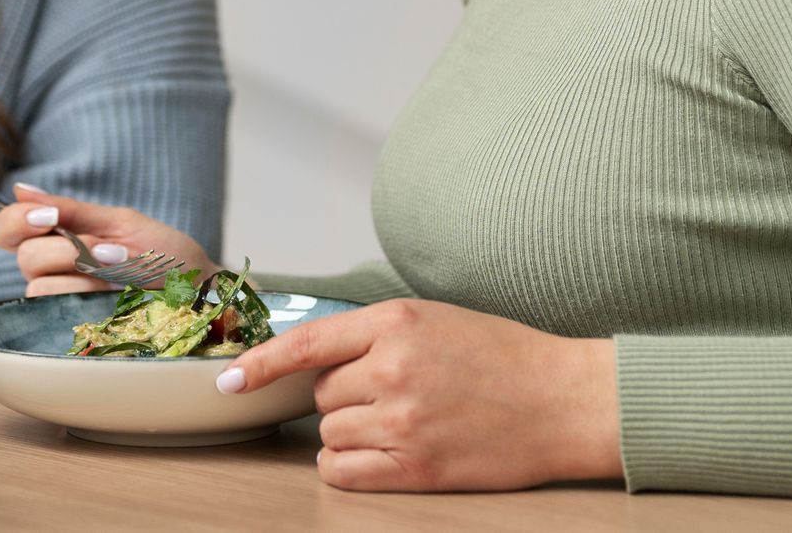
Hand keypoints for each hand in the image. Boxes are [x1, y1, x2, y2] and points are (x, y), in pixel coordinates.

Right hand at [0, 182, 217, 295]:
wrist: (202, 291)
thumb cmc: (166, 254)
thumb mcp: (123, 222)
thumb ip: (73, 210)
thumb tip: (21, 189)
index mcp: (60, 237)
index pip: (6, 229)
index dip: (14, 222)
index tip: (47, 218)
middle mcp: (53, 270)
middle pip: (25, 257)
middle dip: (63, 249)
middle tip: (101, 250)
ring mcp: (64, 301)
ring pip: (38, 287)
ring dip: (80, 275)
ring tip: (115, 273)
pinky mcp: (75, 330)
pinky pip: (58, 313)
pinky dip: (89, 295)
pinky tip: (113, 293)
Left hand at [219, 298, 622, 490]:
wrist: (564, 400)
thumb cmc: (503, 355)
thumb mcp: (435, 320)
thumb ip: (377, 334)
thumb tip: (316, 360)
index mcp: (397, 322)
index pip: (307, 343)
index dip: (260, 364)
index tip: (228, 380)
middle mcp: (394, 368)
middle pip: (320, 393)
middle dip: (342, 395)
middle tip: (390, 392)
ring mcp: (404, 420)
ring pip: (331, 432)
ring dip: (350, 432)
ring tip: (401, 420)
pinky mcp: (418, 465)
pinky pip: (346, 471)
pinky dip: (349, 466)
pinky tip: (379, 454)